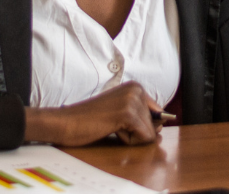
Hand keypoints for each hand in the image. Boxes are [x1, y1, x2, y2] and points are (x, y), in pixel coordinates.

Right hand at [24, 82, 162, 146]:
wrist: (65, 122)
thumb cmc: (89, 120)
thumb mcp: (119, 113)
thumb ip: (140, 116)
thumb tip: (162, 127)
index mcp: (135, 87)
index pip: (156, 114)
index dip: (141, 125)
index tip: (121, 122)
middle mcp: (137, 89)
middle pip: (154, 124)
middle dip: (135, 131)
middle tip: (111, 123)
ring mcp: (133, 100)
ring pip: (150, 132)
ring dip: (131, 137)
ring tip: (109, 126)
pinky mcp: (128, 114)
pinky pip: (144, 138)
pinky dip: (128, 141)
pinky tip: (110, 130)